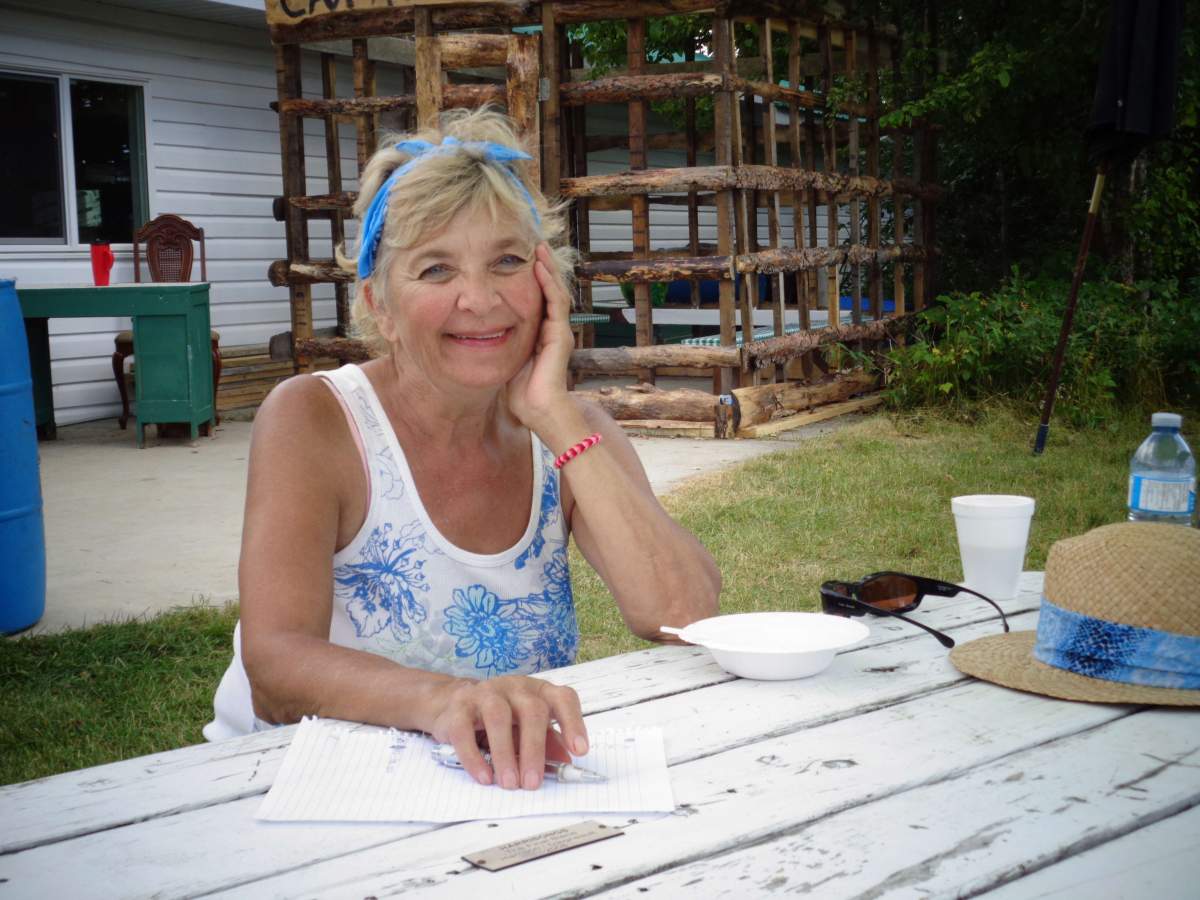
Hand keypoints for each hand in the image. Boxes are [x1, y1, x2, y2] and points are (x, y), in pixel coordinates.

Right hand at [429, 675, 587, 789]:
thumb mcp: (527, 730)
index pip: (563, 699)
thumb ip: (548, 744)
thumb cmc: (502, 719)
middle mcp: (515, 687)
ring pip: (498, 717)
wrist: (455, 703)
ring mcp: (486, 693)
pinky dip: (474, 757)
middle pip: (532, 711)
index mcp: (539, 692)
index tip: (579, 751)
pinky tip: (483, 776)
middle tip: (533, 783)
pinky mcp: (459, 705)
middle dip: (534, 749)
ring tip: (509, 783)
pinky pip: (465, 731)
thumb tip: (565, 765)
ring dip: (505, 754)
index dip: (574, 723)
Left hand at [506, 243, 575, 432]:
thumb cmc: (522, 393)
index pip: (539, 300)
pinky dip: (547, 284)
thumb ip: (498, 346)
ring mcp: (559, 331)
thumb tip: (476, 336)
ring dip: (547, 269)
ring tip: (538, 249)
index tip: (521, 262)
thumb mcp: (506, 361)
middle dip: (542, 268)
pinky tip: (539, 268)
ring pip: (555, 292)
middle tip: (533, 246)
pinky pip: (555, 303)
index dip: (533, 281)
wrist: (540, 410)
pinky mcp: (560, 334)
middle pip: (550, 291)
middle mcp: (553, 330)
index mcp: (541, 335)